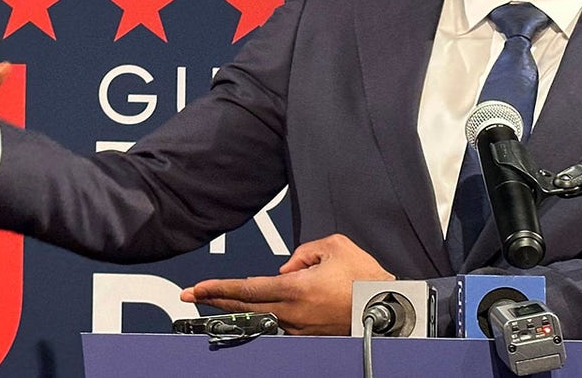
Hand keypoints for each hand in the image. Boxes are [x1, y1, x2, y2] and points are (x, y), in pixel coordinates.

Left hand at [181, 234, 394, 334]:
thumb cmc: (364, 276)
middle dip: (215, 300)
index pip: (247, 288)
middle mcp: (293, 313)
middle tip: (193, 295)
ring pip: (261, 316)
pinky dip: (265, 312)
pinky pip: (281, 322)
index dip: (218, 288)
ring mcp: (300, 328)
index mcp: (295, 289)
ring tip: (220, 297)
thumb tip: (286, 267)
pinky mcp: (310, 336)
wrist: (388, 307)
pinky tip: (258, 305)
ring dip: (240, 307)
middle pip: (245, 307)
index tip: (196, 289)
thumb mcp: (334, 246)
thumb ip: (303, 252)